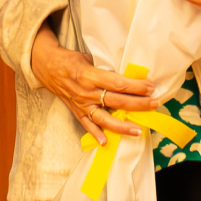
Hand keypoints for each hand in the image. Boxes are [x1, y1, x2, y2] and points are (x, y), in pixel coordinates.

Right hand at [30, 25, 159, 144]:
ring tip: (137, 130)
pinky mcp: (76, 111)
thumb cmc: (70, 60)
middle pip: (116, 101)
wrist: (46, 66)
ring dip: (121, 126)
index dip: (135, 86)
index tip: (150, 87)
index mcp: (89, 75)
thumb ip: (105, 69)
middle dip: (137, 104)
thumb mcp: (88, 58)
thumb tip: (126, 75)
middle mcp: (86, 92)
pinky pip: (87, 125)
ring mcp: (81, 104)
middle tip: (154, 104)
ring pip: (104, 118)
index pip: (117, 84)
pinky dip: (96, 134)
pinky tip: (106, 142)